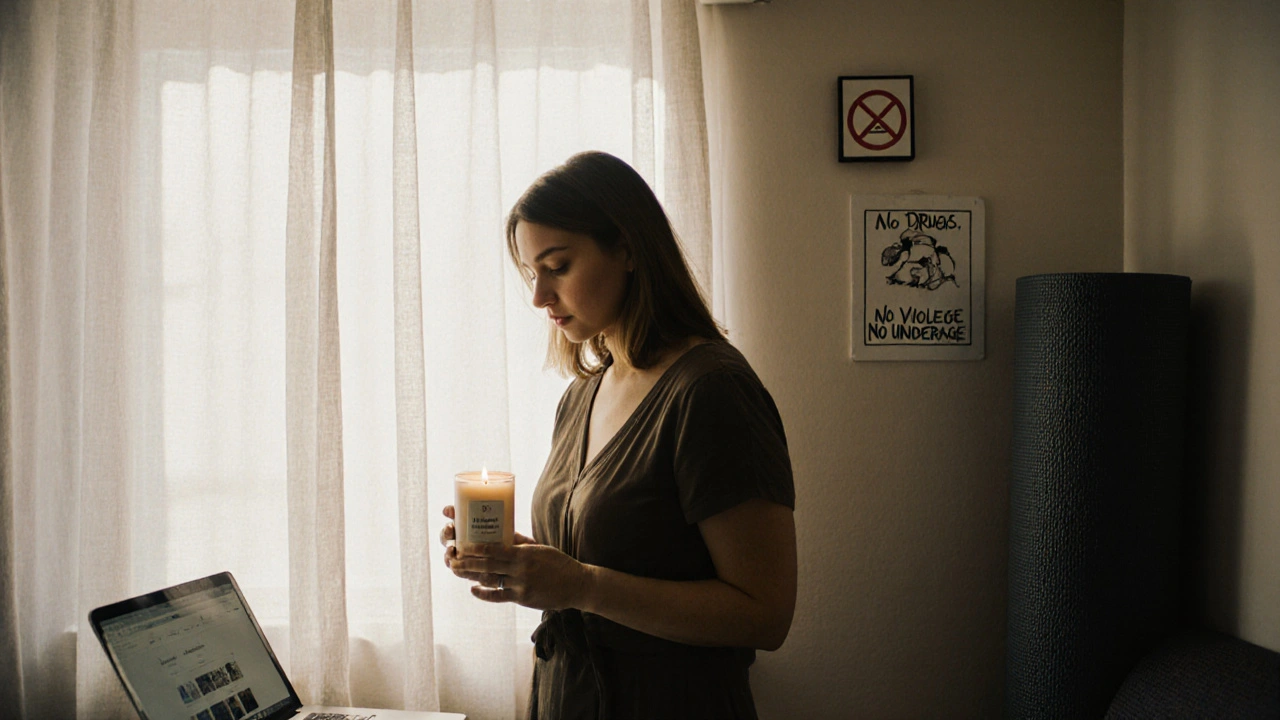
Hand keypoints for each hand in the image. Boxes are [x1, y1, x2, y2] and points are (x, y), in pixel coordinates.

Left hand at [442, 509, 588, 610]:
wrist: (576, 585)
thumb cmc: (558, 564)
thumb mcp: (540, 549)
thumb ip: (521, 543)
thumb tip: (504, 535)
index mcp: (525, 554)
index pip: (496, 550)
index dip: (477, 548)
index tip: (463, 544)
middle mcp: (520, 569)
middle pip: (488, 565)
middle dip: (467, 562)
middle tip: (452, 559)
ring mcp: (520, 585)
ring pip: (490, 580)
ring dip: (471, 576)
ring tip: (457, 571)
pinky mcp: (522, 599)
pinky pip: (498, 596)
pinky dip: (484, 593)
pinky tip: (473, 589)